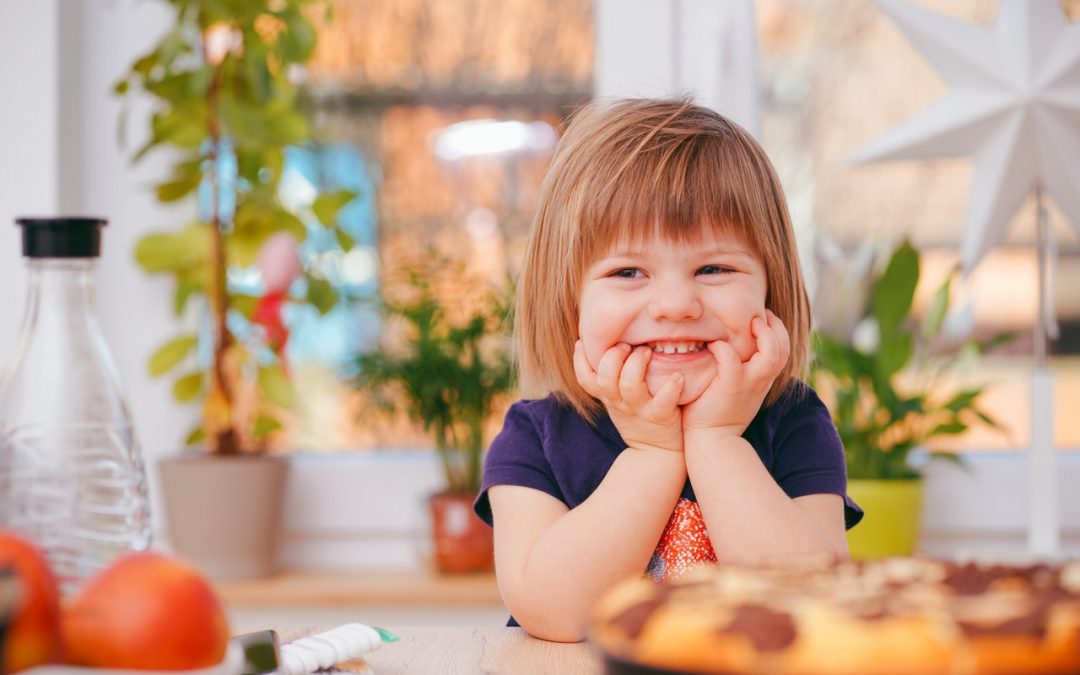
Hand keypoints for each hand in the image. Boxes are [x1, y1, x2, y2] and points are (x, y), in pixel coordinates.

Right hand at [573, 340, 684, 452]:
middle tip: (627, 345)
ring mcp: (639, 410)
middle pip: (605, 378)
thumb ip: (611, 378)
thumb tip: (606, 344)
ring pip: (630, 386)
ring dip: (637, 364)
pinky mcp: (660, 417)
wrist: (657, 453)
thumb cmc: (638, 417)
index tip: (583, 341)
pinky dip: (670, 388)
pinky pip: (663, 402)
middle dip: (613, 357)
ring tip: (647, 351)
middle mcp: (620, 402)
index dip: (579, 360)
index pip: (585, 379)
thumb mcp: (617, 400)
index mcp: (608, 396)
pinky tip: (677, 377)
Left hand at [682, 311, 790, 435]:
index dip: (778, 331)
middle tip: (760, 315)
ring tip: (750, 323)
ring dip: (764, 335)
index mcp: (763, 379)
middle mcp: (760, 380)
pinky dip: (724, 349)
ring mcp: (748, 384)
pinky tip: (714, 345)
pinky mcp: (730, 388)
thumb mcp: (736, 388)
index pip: (783, 349)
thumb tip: (730, 345)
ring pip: (771, 355)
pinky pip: (732, 361)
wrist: (711, 441)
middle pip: (783, 349)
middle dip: (776, 327)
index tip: (764, 318)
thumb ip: (740, 369)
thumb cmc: (717, 412)